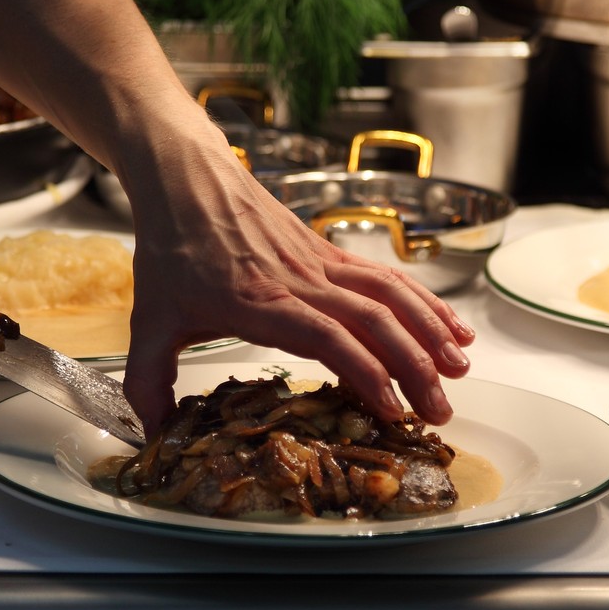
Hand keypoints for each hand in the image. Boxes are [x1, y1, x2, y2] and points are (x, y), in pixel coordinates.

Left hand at [118, 138, 475, 432]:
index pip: (328, 338)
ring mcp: (321, 264)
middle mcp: (301, 281)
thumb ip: (147, 380)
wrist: (185, 176)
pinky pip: (386, 278)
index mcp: (261, 303)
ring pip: (391, 295)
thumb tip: (150, 432)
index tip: (391, 410)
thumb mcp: (149, 319)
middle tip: (438, 412)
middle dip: (415, 368)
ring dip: (431, 332)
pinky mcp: (330, 253)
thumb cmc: (171, 247)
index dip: (366, 372)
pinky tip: (451, 326)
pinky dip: (424, 302)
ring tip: (461, 370)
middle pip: (374, 321)